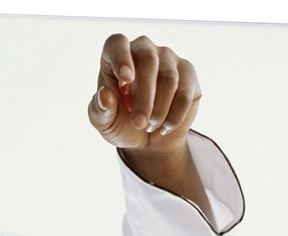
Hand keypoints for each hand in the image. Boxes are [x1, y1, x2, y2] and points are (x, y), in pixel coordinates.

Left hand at [88, 34, 201, 153]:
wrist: (147, 140)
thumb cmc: (121, 124)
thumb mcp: (104, 123)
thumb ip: (100, 110)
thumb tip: (105, 95)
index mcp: (116, 57)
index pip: (117, 43)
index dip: (121, 57)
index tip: (126, 80)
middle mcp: (143, 50)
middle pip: (148, 60)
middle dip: (144, 97)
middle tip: (139, 123)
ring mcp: (167, 58)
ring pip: (168, 78)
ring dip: (159, 110)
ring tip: (149, 127)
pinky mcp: (187, 72)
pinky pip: (184, 92)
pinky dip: (174, 116)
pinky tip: (164, 127)